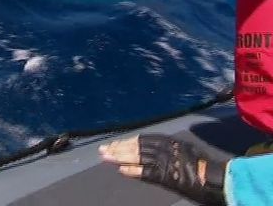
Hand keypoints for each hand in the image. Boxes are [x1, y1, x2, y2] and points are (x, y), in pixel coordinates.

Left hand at [99, 134, 226, 204]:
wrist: (216, 178)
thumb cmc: (203, 165)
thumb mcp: (184, 150)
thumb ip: (168, 149)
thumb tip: (150, 151)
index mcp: (169, 140)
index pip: (142, 139)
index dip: (126, 142)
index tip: (113, 144)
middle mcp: (166, 147)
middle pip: (136, 146)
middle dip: (118, 148)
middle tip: (102, 150)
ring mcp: (165, 160)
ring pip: (138, 156)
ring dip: (120, 157)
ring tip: (106, 158)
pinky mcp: (167, 174)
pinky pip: (147, 171)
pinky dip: (134, 170)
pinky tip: (122, 170)